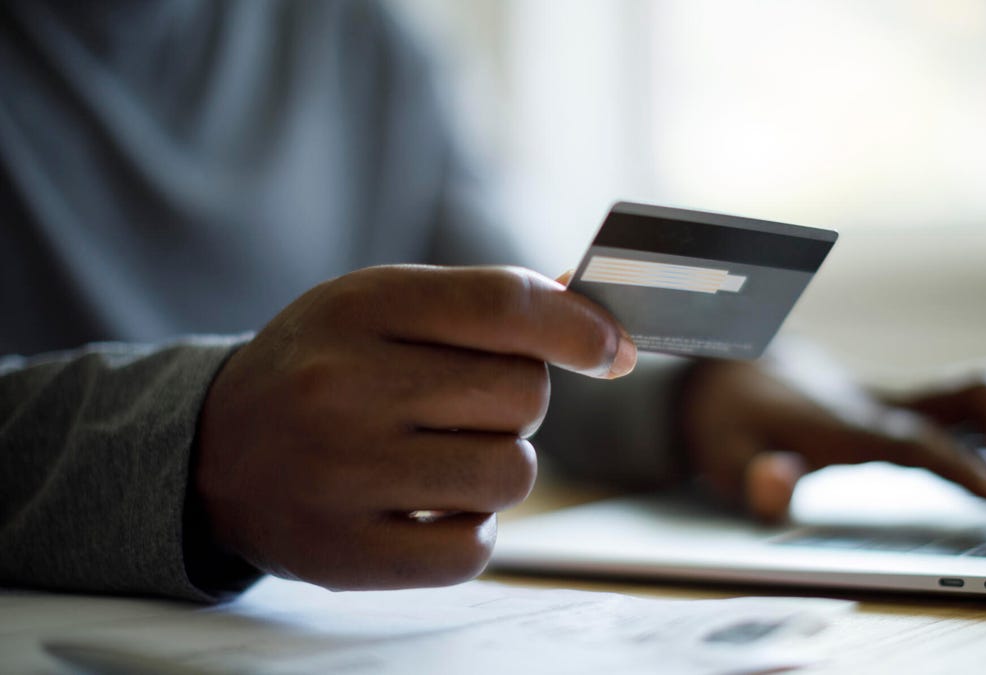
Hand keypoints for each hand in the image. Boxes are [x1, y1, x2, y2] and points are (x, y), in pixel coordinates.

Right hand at [196, 265, 635, 589]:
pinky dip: (470, 530)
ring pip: (511, 474)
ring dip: (498, 467)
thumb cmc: (326, 367)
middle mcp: (345, 387)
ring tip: (442, 456)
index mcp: (361, 307)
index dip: (579, 327)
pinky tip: (429, 506)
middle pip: (524, 395)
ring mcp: (341, 475)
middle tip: (462, 405)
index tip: (610, 348)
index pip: (504, 306)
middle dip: (517, 401)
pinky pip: (474, 550)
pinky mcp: (344, 555)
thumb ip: (487, 306)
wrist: (216, 450)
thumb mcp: (384, 307)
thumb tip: (600, 327)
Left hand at [679, 354, 985, 521]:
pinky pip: (984, 412)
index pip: (911, 437)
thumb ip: (751, 477)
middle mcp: (881, 400)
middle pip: (972, 397)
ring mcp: (902, 396)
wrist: (732, 370)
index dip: (961, 462)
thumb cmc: (730, 421)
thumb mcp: (720, 457)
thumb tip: (780, 483)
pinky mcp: (914, 403)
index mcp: (838, 420)